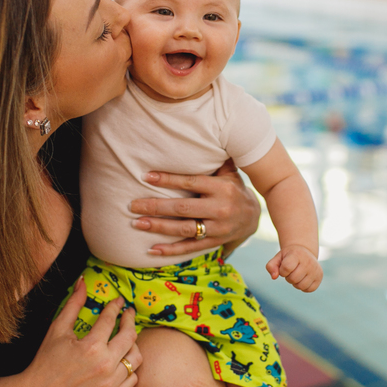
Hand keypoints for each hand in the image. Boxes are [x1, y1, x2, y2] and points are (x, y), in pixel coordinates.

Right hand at [23, 278, 141, 386]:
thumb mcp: (57, 329)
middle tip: (128, 314)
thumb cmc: (46, 361)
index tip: (119, 302)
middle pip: (130, 337)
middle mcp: (105, 366)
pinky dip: (130, 368)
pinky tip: (122, 360)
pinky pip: (132, 379)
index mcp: (91, 347)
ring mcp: (110, 384)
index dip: (115, 307)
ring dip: (132, 345)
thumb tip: (82, 281)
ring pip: (136, 358)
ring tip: (126, 338)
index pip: (110, 320)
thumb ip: (73, 304)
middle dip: (130, 321)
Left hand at [130, 158, 260, 256]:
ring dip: (158, 227)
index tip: (146, 176)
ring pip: (184, 229)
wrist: (253, 218)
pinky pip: (190, 248)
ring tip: (137, 223)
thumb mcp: (229, 173)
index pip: (191, 182)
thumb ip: (215, 159)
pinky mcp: (214, 243)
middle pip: (183, 208)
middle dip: (156, 207)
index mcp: (222, 188)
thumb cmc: (233, 189)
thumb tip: (202, 135)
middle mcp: (220, 209)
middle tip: (133, 205)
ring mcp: (218, 229)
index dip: (168, 179)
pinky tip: (152, 250)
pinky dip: (170, 251)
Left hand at [266, 245, 321, 291]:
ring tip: (297, 275)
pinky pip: (309, 289)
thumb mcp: (278, 257)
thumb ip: (271, 266)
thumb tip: (274, 277)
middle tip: (291, 272)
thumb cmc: (289, 256)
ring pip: (301, 286)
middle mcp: (308, 261)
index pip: (286, 268)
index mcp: (297, 254)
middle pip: (293, 279)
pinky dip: (303, 287)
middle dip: (288, 278)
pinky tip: (303, 279)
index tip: (284, 268)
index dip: (282, 271)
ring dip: (295, 283)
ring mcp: (315, 269)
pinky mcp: (319, 277)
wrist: (304, 252)